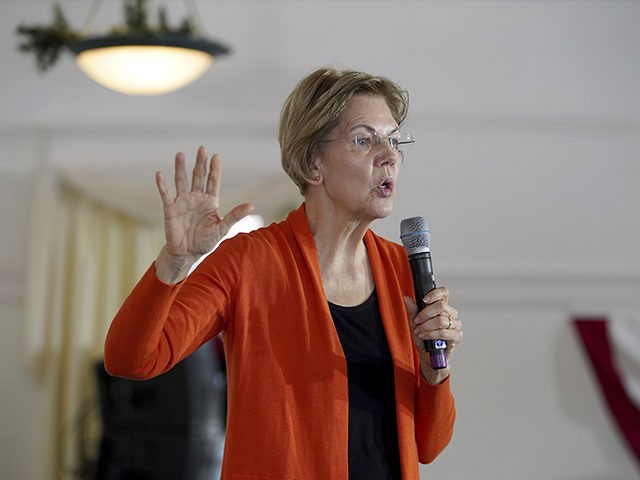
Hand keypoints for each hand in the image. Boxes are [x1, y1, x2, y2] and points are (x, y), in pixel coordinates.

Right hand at [154, 146, 253, 282]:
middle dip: (200, 163)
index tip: (216, 156)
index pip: (213, 182)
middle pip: (198, 177)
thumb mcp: (222, 228)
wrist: (187, 253)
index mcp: (210, 201)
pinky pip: (166, 194)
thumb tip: (251, 205)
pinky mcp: (170, 208)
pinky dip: (162, 184)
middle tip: (202, 148)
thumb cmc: (205, 241)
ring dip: (180, 168)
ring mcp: (182, 201)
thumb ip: (234, 216)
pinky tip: (160, 174)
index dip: (214, 169)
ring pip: (181, 181)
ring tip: (180, 155)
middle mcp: (196, 198)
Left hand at [404, 287, 462, 384]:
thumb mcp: (415, 323)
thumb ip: (413, 310)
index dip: (435, 293)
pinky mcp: (457, 336)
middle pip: (441, 306)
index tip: (424, 299)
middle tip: (417, 321)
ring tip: (419, 331)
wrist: (428, 355)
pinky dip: (431, 334)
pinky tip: (424, 336)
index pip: (444, 293)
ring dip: (426, 326)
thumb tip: (407, 298)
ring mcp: (455, 325)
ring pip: (441, 320)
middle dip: (425, 314)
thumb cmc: (424, 337)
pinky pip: (444, 332)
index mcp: (442, 307)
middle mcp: (451, 314)